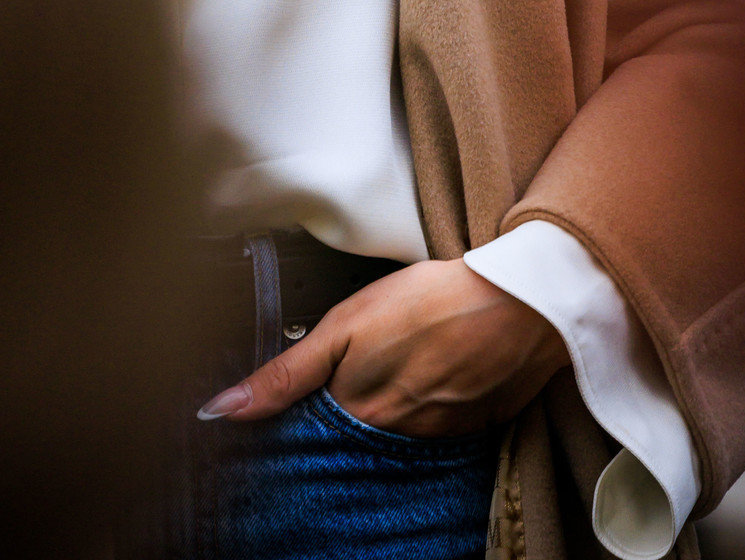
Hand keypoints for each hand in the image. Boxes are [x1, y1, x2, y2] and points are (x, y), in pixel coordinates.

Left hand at [197, 257, 568, 436]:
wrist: (522, 301)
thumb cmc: (434, 300)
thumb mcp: (346, 322)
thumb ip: (285, 373)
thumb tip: (223, 411)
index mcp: (359, 415)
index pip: (311, 439)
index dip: (294, 425)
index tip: (282, 415)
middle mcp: (395, 440)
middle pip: (351, 444)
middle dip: (338, 424)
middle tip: (346, 383)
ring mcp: (437, 438)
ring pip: (391, 441)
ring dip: (382, 418)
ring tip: (388, 376)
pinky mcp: (472, 430)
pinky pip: (433, 434)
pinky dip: (421, 413)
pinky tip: (426, 380)